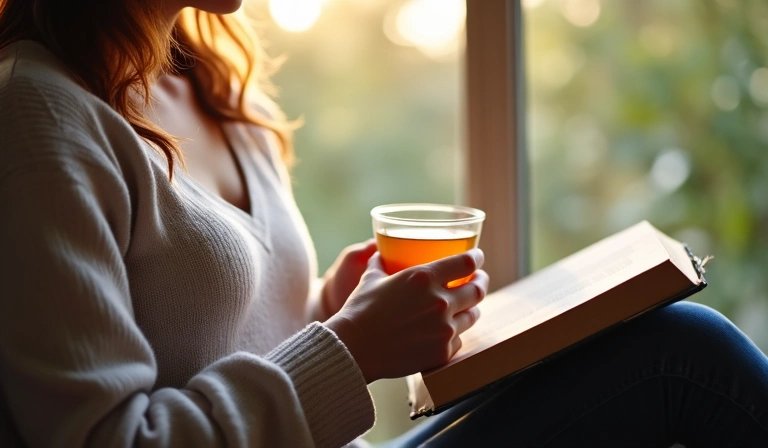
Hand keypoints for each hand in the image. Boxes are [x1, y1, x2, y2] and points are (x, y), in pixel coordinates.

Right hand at [326, 249, 488, 382]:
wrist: (353, 348)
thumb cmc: (360, 310)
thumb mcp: (371, 279)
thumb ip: (380, 263)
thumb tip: (379, 253)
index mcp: (424, 277)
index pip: (466, 262)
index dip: (477, 258)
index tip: (478, 258)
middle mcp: (440, 301)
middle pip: (477, 289)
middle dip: (481, 282)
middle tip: (478, 280)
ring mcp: (444, 328)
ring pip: (472, 315)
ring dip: (471, 308)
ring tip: (466, 307)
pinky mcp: (442, 352)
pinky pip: (459, 339)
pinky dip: (454, 334)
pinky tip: (446, 331)